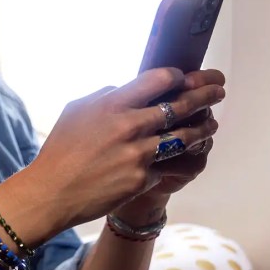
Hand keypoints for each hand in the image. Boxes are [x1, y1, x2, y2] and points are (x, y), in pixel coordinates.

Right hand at [0, 67, 224, 242]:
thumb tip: (123, 88)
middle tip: (218, 91)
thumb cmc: (59, 151)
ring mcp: (138, 154)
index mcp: (112, 105)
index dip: (176, 76)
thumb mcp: (75, 111)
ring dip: (202, 129)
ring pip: (184, 137)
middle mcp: (129, 126)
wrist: (52, 193)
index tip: (183, 77)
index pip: (157, 80)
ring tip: (211, 124)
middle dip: (204, 96)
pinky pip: (169, 166)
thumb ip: (103, 97)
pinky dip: (180, 160)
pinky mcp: (143, 179)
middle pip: (180, 106)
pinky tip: (190, 157)